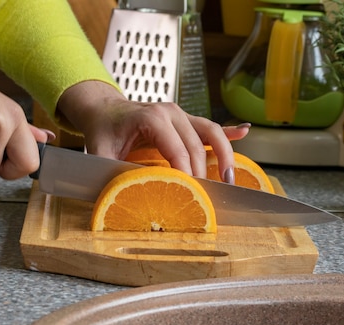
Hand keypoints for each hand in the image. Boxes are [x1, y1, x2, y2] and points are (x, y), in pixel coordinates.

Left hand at [57, 81, 248, 182]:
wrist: (102, 108)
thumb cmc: (101, 129)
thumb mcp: (99, 153)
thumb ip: (109, 172)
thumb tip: (120, 197)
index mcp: (151, 118)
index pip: (178, 150)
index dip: (186, 174)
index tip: (191, 194)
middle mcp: (170, 113)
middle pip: (197, 145)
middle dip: (205, 172)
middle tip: (209, 197)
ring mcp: (180, 114)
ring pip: (211, 132)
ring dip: (225, 154)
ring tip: (230, 179)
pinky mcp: (186, 119)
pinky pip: (211, 126)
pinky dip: (229, 131)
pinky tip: (244, 132)